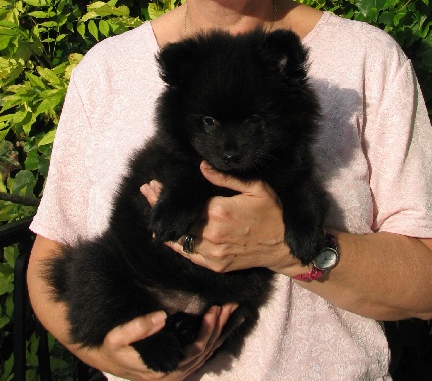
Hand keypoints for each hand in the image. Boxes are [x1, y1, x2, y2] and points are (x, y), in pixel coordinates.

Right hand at [84, 305, 236, 380]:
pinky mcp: (177, 365)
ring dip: (218, 331)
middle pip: (205, 350)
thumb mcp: (116, 338)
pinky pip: (200, 352)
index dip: (207, 330)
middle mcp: (174, 374)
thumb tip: (161, 317)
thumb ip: (137, 328)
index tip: (214, 310)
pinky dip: (212, 337)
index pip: (195, 350)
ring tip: (229, 310)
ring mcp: (177, 372)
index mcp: (164, 369)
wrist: (106, 358)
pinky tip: (219, 323)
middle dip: (219, 327)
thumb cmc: (112, 348)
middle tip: (229, 304)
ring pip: (205, 352)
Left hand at [141, 162, 298, 273]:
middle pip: (178, 220)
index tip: (153, 185)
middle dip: (159, 205)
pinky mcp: (216, 265)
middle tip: (146, 192)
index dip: (166, 195)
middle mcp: (212, 235)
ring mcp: (213, 253)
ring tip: (151, 212)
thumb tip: (202, 167)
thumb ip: (225, 178)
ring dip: (163, 224)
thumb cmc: (272, 212)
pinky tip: (165, 236)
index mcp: (220, 212)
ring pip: (178, 239)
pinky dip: (174, 245)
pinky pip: (188, 255)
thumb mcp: (255, 187)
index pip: (185, 203)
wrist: (284, 247)